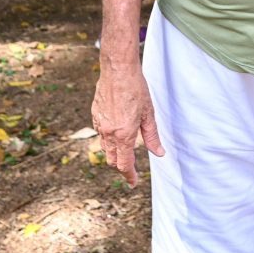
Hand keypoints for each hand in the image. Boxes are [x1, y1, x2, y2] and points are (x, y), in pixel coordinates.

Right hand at [90, 63, 163, 185]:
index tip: (133, 182)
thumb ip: (152, 136)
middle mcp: (109, 132)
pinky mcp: (94, 115)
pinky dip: (108, 138)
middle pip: (112, 160)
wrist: (118, 69)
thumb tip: (159, 153)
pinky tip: (116, 131)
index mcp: (124, 134)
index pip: (124, 164)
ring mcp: (100, 124)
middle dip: (121, 166)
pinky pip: (100, 133)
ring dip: (114, 153)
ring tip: (125, 150)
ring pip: (105, 147)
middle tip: (131, 168)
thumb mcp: (149, 113)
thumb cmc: (136, 89)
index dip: (129, 176)